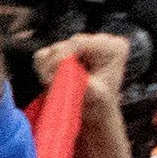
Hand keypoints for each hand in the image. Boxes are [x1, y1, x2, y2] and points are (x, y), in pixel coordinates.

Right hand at [48, 32, 140, 157]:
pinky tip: (52, 80)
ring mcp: (81, 46)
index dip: (62, 58)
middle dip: (54, 65)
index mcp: (114, 47)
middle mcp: (100, 41)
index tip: (51, 77)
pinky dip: (43, 68)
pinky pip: (44, 55)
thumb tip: (59, 70)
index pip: (80, 43)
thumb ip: (79, 80)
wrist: (92, 116)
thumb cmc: (98, 107)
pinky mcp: (65, 52)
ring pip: (52, 49)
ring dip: (47, 68)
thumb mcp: (94, 95)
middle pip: (65, 44)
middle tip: (50, 84)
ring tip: (54, 84)